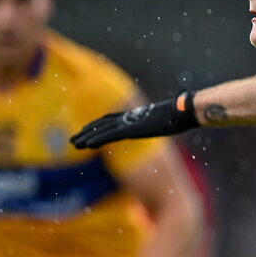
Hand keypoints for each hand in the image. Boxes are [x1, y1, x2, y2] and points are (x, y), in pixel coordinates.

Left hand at [70, 91, 198, 149]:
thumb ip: (158, 122)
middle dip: (86, 131)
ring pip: (101, 130)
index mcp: (134, 116)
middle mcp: (128, 117)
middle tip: (72, 139)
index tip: (85, 131)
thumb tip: (164, 124)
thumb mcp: (165, 121)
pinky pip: (110, 135)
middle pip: (101, 124)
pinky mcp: (131, 129)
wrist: (183, 111)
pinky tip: (86, 145)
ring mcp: (129, 122)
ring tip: (73, 144)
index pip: (110, 120)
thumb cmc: (178, 115)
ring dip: (85, 137)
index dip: (96, 126)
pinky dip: (97, 139)